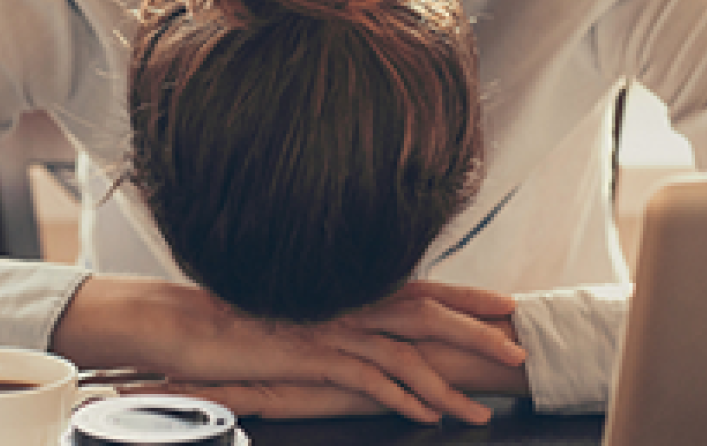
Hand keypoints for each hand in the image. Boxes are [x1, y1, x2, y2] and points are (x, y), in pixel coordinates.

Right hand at [50, 276, 524, 423]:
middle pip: (428, 313)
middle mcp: (348, 305)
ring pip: (407, 352)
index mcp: (351, 292)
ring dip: (450, 383)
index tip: (506, 304)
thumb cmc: (244, 320)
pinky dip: (404, 399)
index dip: (467, 295)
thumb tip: (373, 331)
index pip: (422, 288)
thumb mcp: (303, 315)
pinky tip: (428, 417)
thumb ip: (341, 318)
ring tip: (482, 410)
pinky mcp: (312, 357)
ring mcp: (332, 330)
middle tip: (518, 350)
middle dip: (478, 332)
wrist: (187, 322)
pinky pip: (369, 379)